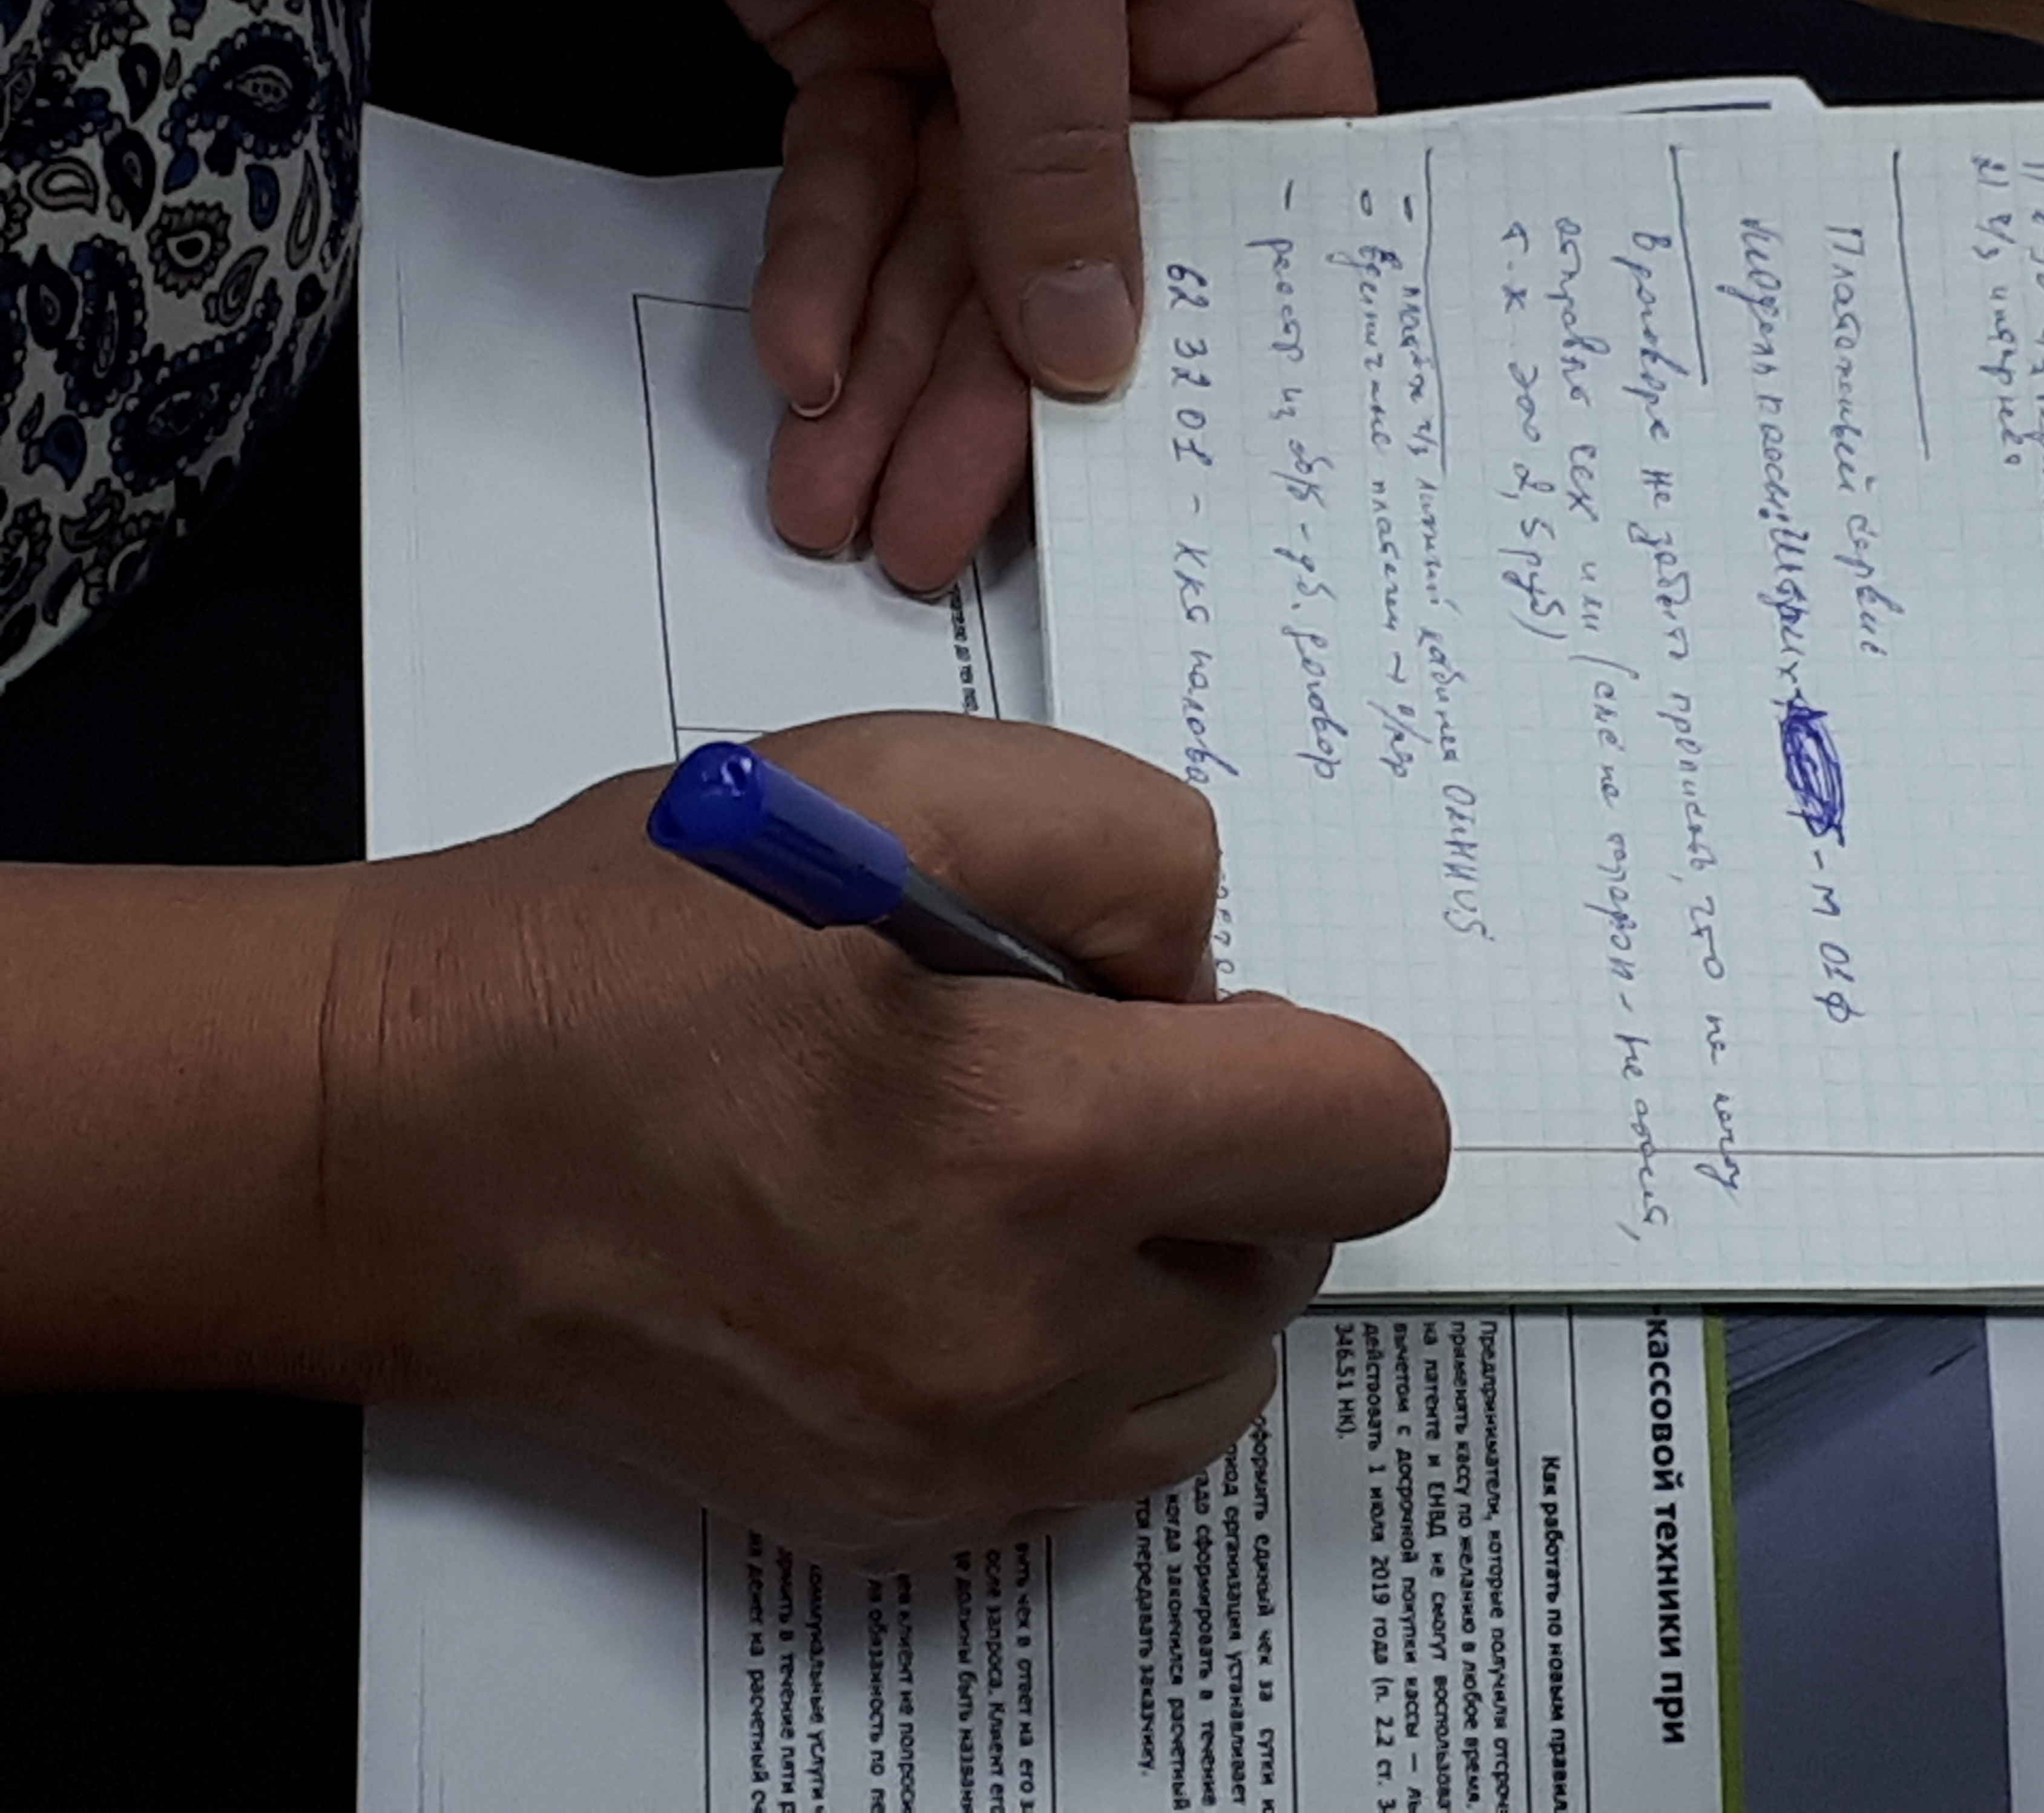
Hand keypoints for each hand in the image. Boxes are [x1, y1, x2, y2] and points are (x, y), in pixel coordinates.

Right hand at [320, 714, 1445, 1561]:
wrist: (403, 1143)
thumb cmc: (625, 948)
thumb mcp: (894, 782)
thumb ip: (1129, 846)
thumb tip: (1210, 983)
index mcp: (1035, 1145)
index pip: (1375, 1133)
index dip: (1306, 1051)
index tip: (1171, 1021)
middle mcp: (1025, 1341)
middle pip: (1296, 1248)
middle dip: (1224, 1150)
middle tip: (1063, 1077)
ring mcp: (964, 1461)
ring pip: (1221, 1370)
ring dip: (1170, 1265)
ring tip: (1016, 1177)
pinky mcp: (903, 1526)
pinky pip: (1104, 1456)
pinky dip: (1084, 1363)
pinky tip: (957, 1266)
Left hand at [520, 0, 1374, 589]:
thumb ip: (1058, 142)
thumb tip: (1091, 345)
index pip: (1257, 198)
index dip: (1213, 341)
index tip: (1168, 487)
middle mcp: (1130, 28)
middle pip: (1080, 260)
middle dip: (993, 404)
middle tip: (936, 536)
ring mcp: (994, 50)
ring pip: (954, 254)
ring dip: (889, 378)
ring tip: (843, 502)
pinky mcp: (873, 54)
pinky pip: (855, 194)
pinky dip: (820, 273)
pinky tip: (801, 365)